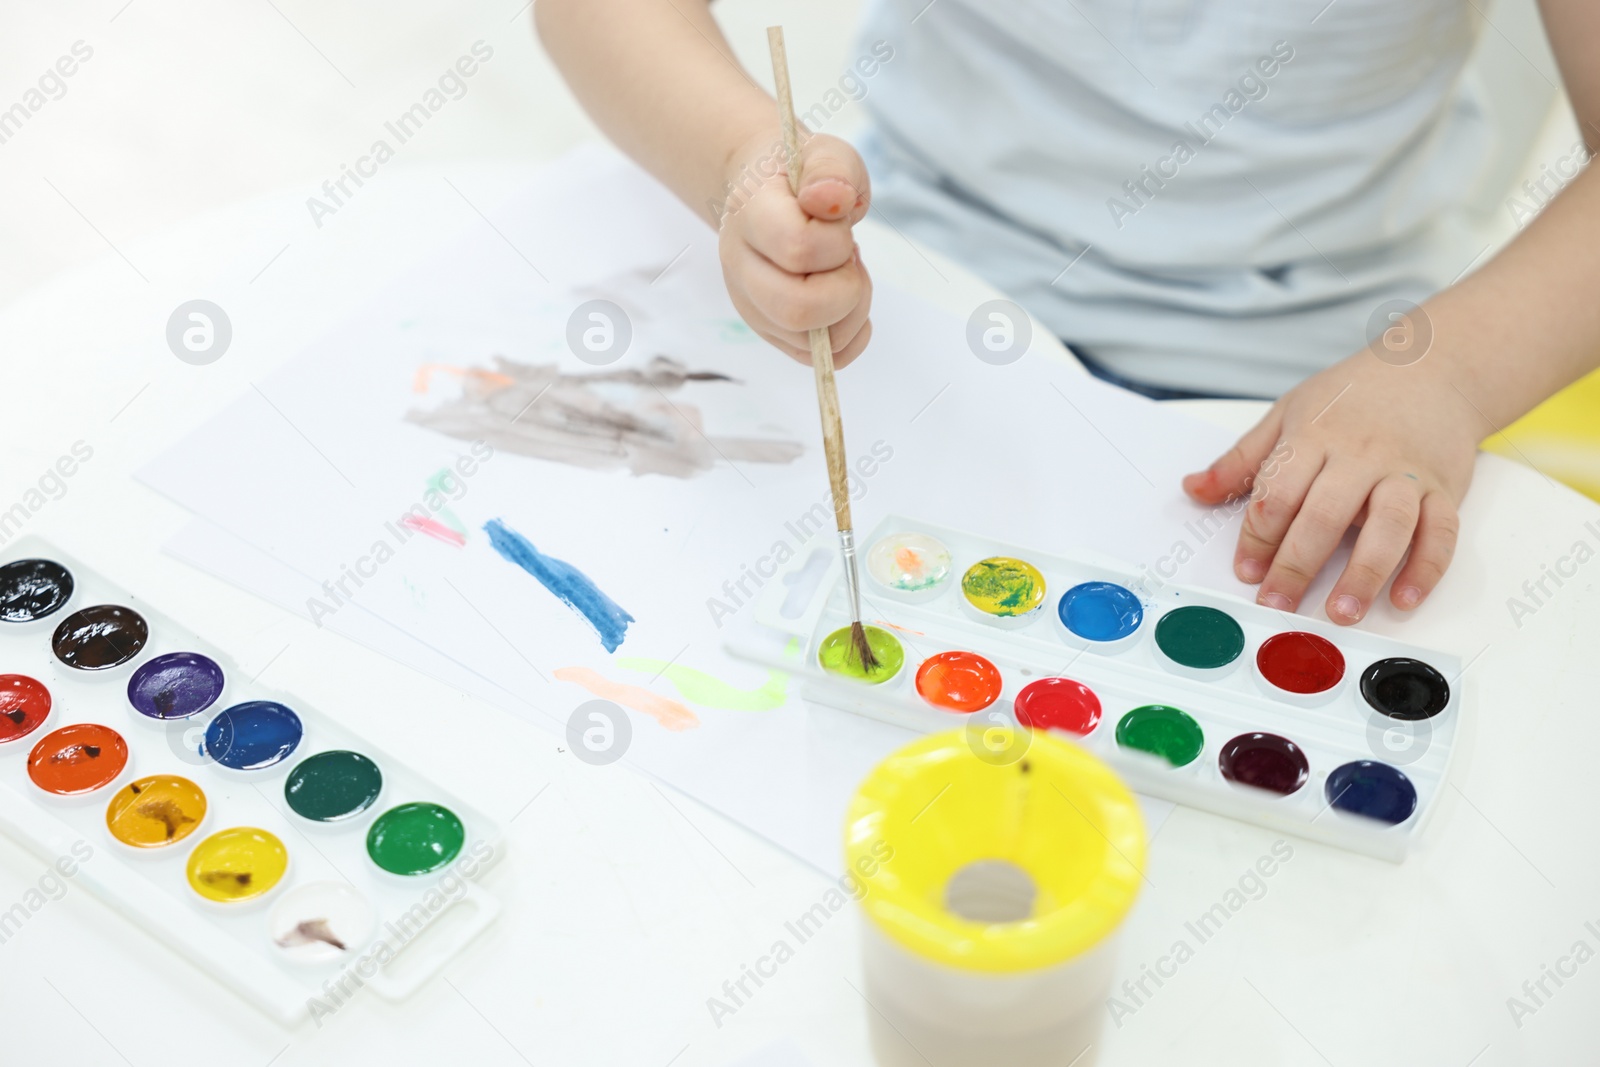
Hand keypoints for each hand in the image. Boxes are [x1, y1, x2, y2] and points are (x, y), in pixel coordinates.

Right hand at [717, 131, 872, 366]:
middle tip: (850, 260)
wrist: (767, 192)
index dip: (836, 242)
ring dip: (851, 313)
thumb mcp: (824, 153)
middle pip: (797, 309)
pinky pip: (819, 359)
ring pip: (809, 342)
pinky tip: (849, 305)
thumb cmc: (801, 175)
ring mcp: (751, 306)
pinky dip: (849, 339)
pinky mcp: (771, 331)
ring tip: (846, 275)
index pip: (797, 248)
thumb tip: (831, 200)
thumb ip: (832, 170)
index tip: (838, 222)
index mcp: (749, 215)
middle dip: (847, 290)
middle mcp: (740, 267)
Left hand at [1182, 350, 1477, 622]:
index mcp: (1315, 437)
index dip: (1257, 536)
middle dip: (1297, 565)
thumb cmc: (1353, 396)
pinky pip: (1441, 532)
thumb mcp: (1288, 413)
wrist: (1432, 367)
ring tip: (1342, 613)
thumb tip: (1194, 489)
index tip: (1246, 571)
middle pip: (1325, 515)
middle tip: (1277, 603)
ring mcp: (1406, 473)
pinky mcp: (1445, 488)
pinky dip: (1426, 568)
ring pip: (1388, 526)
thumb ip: (1242, 460)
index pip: (1278, 493)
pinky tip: (1404, 599)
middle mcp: (1361, 456)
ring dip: (1364, 574)